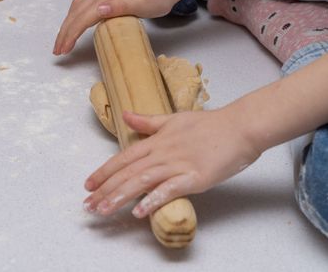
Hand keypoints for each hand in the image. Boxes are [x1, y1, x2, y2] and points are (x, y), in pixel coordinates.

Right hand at [53, 0, 176, 54]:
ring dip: (67, 22)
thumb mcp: (142, 6)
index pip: (81, 18)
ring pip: (76, 5)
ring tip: (62, 38)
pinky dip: (74, 10)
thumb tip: (98, 9)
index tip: (63, 50)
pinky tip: (73, 18)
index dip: (70, 35)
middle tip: (57, 50)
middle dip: (64, 32)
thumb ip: (120, 7)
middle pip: (75, 13)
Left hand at [83, 109, 261, 217]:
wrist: (240, 126)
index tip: (88, 184)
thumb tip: (125, 115)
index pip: (123, 158)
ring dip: (120, 196)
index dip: (104, 172)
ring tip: (103, 209)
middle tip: (87, 204)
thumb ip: (148, 121)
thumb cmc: (209, 124)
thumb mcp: (173, 119)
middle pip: (127, 172)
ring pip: (142, 181)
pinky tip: (139, 212)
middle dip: (105, 189)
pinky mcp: (195, 177)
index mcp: (156, 141)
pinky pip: (169, 190)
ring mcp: (178, 165)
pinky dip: (153, 200)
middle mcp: (162, 153)